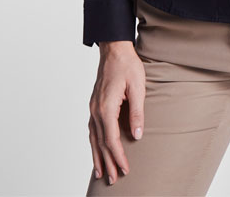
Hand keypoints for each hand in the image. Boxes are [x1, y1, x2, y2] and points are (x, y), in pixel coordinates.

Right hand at [88, 40, 144, 185]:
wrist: (114, 49)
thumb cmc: (127, 65)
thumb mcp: (138, 88)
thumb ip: (137, 113)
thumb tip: (137, 136)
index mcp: (106, 108)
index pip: (112, 140)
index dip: (118, 157)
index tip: (125, 170)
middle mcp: (96, 110)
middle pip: (100, 143)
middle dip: (107, 162)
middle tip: (113, 180)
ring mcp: (93, 108)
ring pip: (93, 138)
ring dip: (97, 156)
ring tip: (100, 173)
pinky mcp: (94, 105)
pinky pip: (92, 130)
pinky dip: (93, 143)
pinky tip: (96, 150)